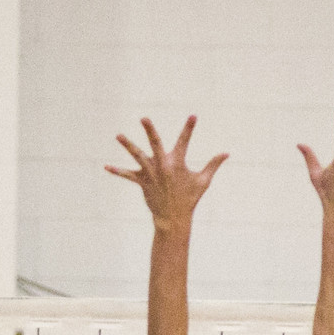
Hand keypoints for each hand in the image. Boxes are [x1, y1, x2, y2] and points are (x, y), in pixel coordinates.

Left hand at [106, 116, 227, 231]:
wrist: (174, 218)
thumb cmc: (190, 198)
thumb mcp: (203, 181)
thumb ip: (213, 165)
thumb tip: (227, 153)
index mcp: (178, 164)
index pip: (185, 141)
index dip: (189, 128)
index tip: (193, 116)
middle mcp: (163, 166)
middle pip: (156, 144)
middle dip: (150, 131)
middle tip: (144, 118)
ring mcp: (151, 174)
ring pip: (137, 156)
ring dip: (128, 146)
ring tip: (118, 135)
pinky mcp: (142, 181)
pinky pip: (128, 175)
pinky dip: (117, 171)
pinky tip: (106, 166)